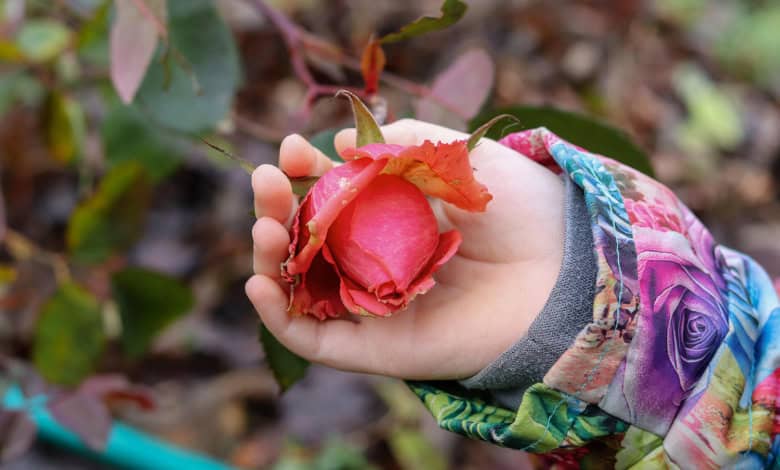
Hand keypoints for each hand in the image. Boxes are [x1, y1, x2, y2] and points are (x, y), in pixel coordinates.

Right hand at [246, 119, 564, 380]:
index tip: (289, 150)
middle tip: (265, 181)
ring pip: (301, 288)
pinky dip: (278, 317)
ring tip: (262, 224)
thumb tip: (338, 141)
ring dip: (269, 256)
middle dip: (278, 208)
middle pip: (307, 242)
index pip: (331, 198)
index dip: (303, 174)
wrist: (563, 269)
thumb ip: (399, 142)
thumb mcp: (456, 153)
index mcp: (395, 218)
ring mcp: (376, 305)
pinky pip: (316, 339)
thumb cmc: (520, 208)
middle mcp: (379, 261)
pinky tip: (259, 281)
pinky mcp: (380, 348)